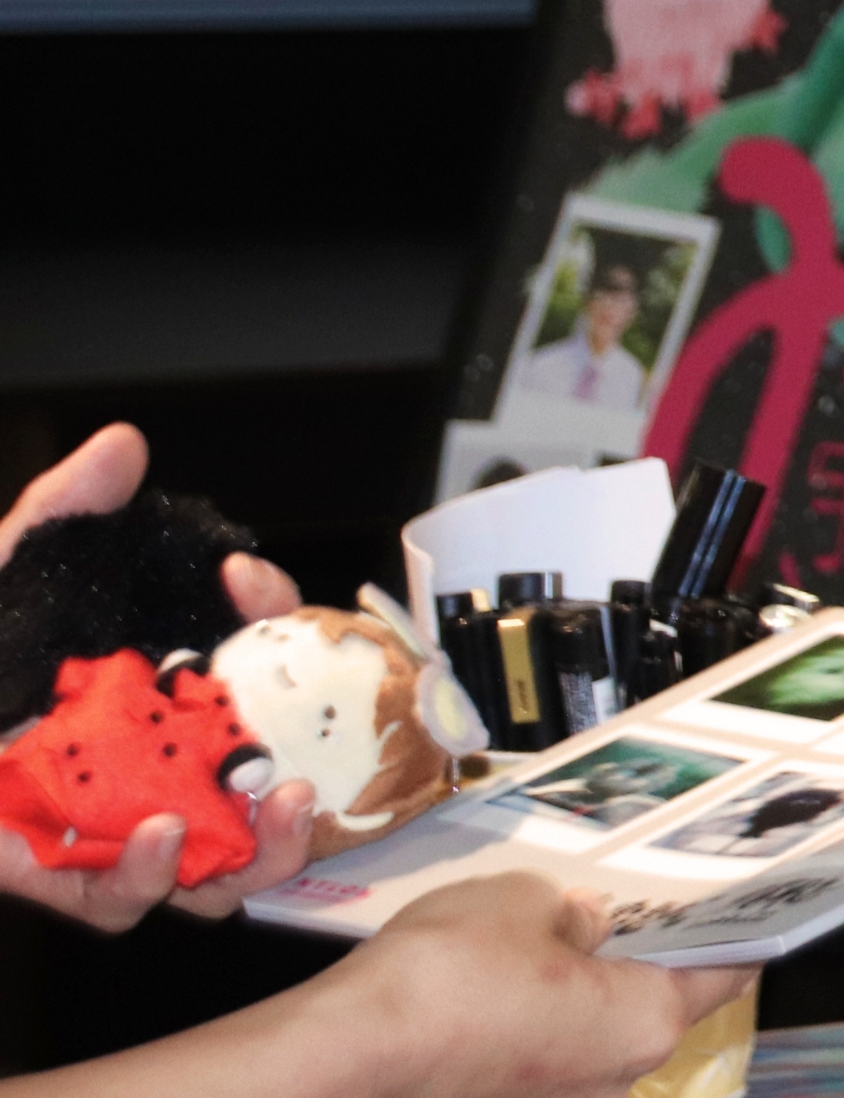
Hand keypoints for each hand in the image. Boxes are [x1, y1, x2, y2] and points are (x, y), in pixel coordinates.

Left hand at [0, 423, 312, 927]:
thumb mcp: (10, 576)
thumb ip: (60, 513)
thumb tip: (121, 445)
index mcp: (159, 691)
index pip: (251, 666)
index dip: (271, 624)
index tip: (254, 584)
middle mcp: (154, 764)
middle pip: (265, 787)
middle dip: (310, 780)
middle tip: (312, 762)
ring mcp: (114, 826)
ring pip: (221, 862)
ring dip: (265, 846)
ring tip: (271, 807)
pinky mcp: (59, 878)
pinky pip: (123, 899)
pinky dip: (151, 873)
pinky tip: (158, 835)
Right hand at [315, 872, 757, 1097]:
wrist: (344, 1059)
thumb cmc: (443, 979)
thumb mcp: (523, 902)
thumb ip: (570, 911)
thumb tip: (581, 921)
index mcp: (644, 1021)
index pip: (723, 971)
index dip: (734, 929)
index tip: (745, 903)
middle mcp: (613, 1078)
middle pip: (651, 1004)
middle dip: (634, 952)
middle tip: (620, 901)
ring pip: (589, 1033)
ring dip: (573, 989)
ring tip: (537, 935)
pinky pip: (537, 1054)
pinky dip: (529, 1020)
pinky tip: (492, 981)